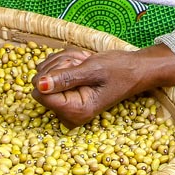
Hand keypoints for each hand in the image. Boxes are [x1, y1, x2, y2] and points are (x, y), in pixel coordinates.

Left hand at [32, 47, 174, 128]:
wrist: (135, 69)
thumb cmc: (119, 69)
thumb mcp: (93, 69)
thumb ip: (65, 78)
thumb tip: (39, 85)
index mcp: (75, 112)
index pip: (41, 93)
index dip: (54, 74)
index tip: (75, 67)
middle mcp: (67, 113)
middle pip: (41, 82)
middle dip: (60, 65)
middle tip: (83, 63)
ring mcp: (65, 105)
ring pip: (45, 73)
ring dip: (64, 61)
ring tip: (85, 63)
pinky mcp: (65, 95)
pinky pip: (51, 72)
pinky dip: (65, 62)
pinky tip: (82, 64)